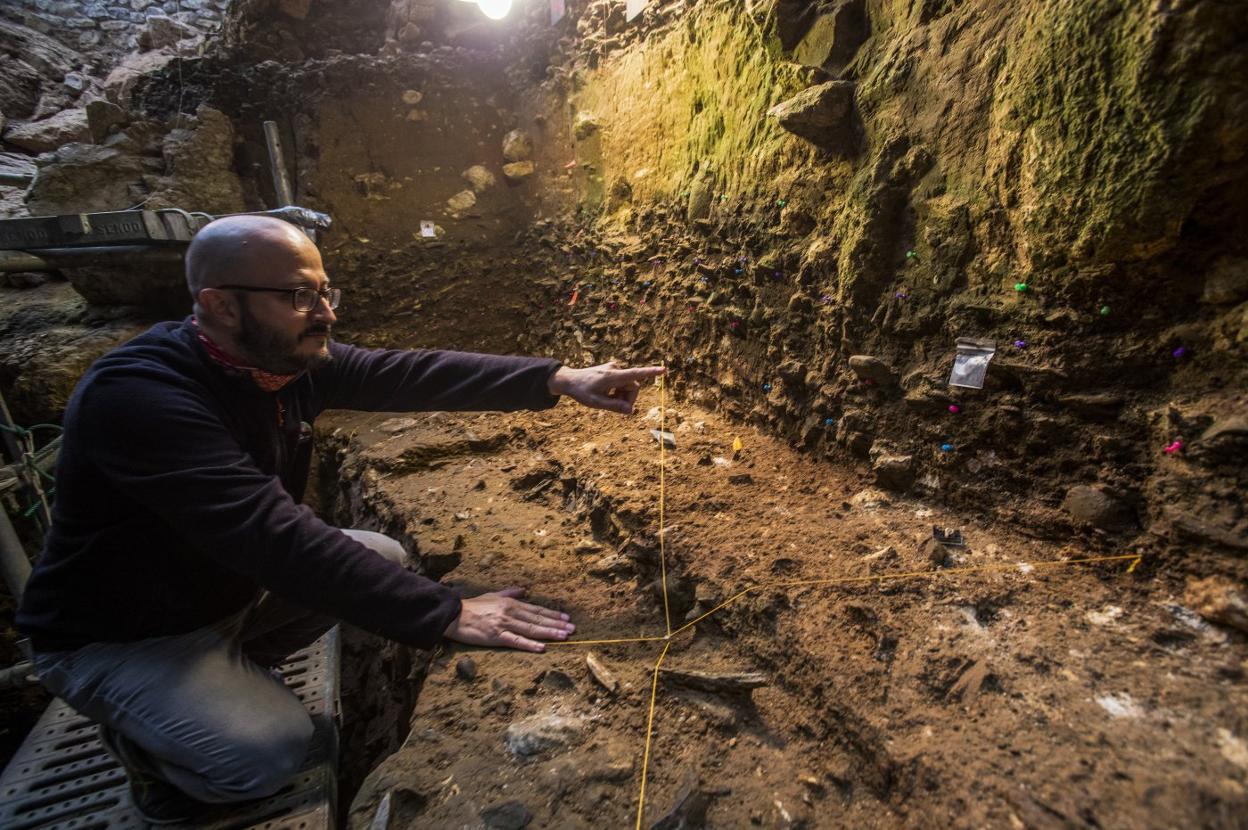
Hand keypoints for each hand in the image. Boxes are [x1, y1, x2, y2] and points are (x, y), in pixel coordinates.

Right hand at [443, 586, 574, 652]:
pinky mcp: (496, 637)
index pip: (536, 610)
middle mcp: (511, 612)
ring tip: (564, 636)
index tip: (566, 618)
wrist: (454, 614)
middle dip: (556, 624)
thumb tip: (523, 590)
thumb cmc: (473, 606)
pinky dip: (530, 644)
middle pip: (538, 620)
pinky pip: (516, 641)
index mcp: (511, 603)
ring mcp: (504, 624)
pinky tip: (542, 647)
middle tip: (572, 629)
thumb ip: (509, 592)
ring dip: (549, 633)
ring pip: (531, 629)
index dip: (552, 614)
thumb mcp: (492, 595)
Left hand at [547, 361, 665, 414]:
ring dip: (622, 395)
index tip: (663, 370)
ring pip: (629, 385)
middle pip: (633, 386)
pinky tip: (607, 393)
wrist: (570, 380)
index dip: (650, 373)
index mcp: (612, 377)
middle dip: (628, 398)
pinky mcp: (613, 369)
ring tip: (608, 399)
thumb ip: (614, 406)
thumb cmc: (582, 392)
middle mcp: (615, 369)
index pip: (635, 375)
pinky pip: (623, 382)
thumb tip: (630, 411)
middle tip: (616, 407)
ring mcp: (614, 368)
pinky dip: (619, 390)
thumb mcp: (596, 403)